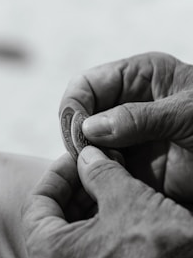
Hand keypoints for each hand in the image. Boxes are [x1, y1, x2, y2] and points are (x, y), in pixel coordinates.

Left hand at [22, 146, 192, 257]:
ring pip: (72, 237)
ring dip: (88, 206)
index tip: (76, 158)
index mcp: (50, 255)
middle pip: (54, 219)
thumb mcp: (127, 199)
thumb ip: (99, 172)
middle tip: (96, 167)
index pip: (38, 201)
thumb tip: (88, 158)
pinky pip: (88, 254)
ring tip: (110, 184)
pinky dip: (98, 228)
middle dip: (75, 188)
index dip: (58, 173)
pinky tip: (118, 211)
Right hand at [60, 52, 192, 202]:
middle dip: (78, 134)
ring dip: (87, 157)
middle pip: (81, 114)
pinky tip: (111, 181)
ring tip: (106, 169)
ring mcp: (126, 135)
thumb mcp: (186, 113)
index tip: (78, 132)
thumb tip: (89, 128)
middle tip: (86, 156)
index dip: (75, 105)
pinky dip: (98, 175)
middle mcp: (126, 103)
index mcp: (138, 76)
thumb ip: (138, 117)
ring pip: (87, 143)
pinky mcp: (130, 162)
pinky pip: (102, 167)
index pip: (87, 84)